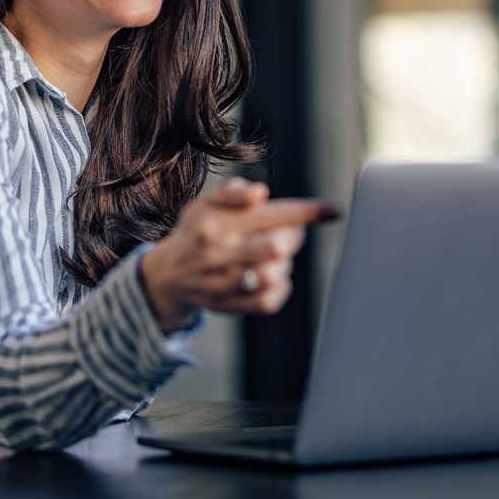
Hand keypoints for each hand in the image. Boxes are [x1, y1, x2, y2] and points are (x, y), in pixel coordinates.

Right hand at [139, 178, 337, 331]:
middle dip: (292, 237)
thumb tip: (260, 192)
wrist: (166, 277)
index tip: (332, 210)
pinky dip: (280, 288)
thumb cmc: (196, 232)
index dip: (305, 212)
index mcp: (214, 224)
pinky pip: (268, 301)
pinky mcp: (228, 306)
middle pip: (275, 247)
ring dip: (284, 264)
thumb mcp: (203, 203)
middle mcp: (217, 254)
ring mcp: (222, 284)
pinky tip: (275, 277)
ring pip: (273, 275)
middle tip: (289, 234)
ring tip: (276, 256)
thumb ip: (231, 192)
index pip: (268, 215)